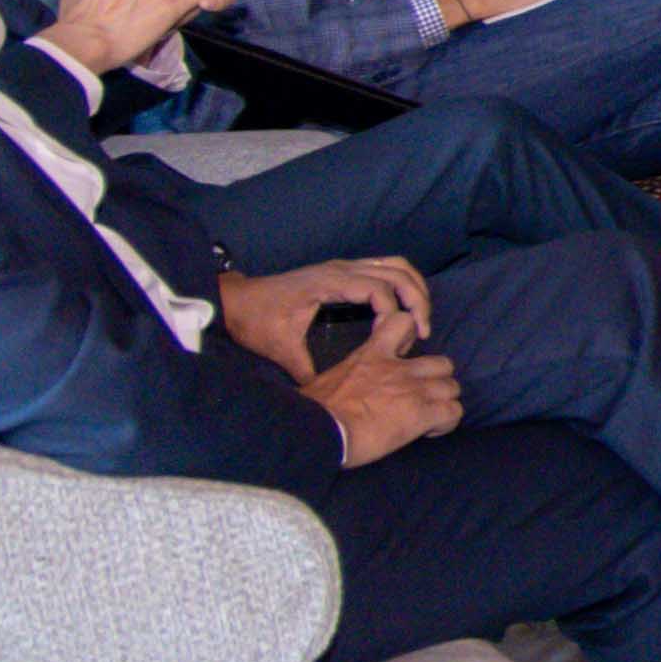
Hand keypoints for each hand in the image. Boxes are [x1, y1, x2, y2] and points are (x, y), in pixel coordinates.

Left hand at [217, 256, 433, 376]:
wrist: (237, 300)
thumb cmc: (258, 321)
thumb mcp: (281, 348)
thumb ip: (307, 370)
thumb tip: (327, 397)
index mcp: (330, 282)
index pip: (379, 289)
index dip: (394, 314)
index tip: (395, 341)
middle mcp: (342, 268)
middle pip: (398, 272)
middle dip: (418, 301)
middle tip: (423, 332)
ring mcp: (344, 265)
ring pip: (396, 264)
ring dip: (415, 288)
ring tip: (420, 319)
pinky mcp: (343, 270)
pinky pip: (385, 266)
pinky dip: (402, 283)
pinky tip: (402, 308)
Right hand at [300, 338, 460, 470]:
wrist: (317, 430)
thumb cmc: (314, 409)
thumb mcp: (328, 377)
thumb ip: (347, 374)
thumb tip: (338, 387)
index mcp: (372, 355)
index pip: (403, 323)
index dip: (412, 337)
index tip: (405, 355)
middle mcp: (399, 368)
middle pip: (442, 363)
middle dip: (437, 381)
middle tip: (421, 398)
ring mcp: (414, 390)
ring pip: (452, 387)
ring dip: (443, 402)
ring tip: (429, 416)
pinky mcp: (422, 413)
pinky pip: (454, 412)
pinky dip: (447, 422)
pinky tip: (431, 430)